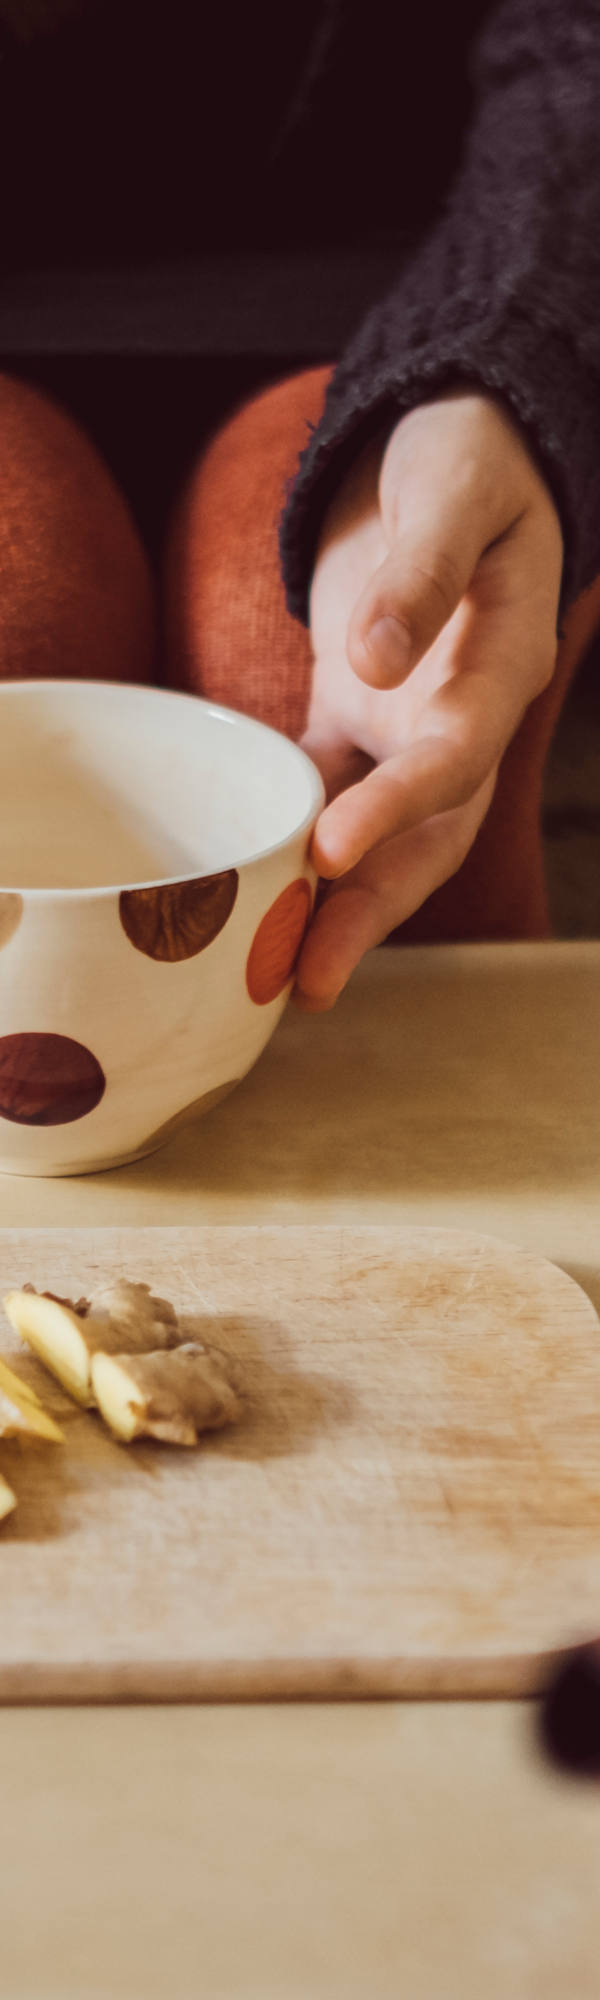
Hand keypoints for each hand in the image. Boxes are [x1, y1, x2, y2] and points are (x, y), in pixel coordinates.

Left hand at [293, 387, 563, 1009]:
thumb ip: (423, 571)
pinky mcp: (358, 714)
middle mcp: (462, 712)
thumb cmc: (467, 456)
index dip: (401, 808)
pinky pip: (327, 788)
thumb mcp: (453, 490)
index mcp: (503, 663)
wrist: (456, 444)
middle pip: (430, 831)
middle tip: (310, 977)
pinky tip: (245, 882)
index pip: (459, 753)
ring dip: (333, 899)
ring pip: (380, 831)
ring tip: (276, 971)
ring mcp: (411, 722)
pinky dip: (290, 834)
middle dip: (373, 908)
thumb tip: (375, 661)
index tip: (334, 846)